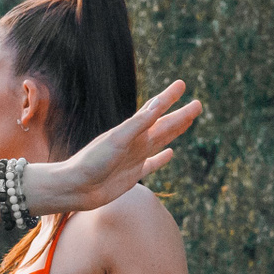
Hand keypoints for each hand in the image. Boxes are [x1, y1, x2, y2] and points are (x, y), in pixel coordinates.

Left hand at [40, 81, 202, 213]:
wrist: (74, 188)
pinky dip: (162, 158)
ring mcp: (134, 158)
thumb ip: (138, 124)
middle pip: (163, 126)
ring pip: (161, 141)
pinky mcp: (132, 175)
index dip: (169, 98)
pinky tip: (170, 153)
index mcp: (131, 131)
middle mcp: (134, 142)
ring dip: (175, 131)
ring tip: (188, 121)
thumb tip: (158, 104)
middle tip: (198, 104)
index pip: (154, 110)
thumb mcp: (117, 140)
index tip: (181, 84)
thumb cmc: (92, 162)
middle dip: (181, 115)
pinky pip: (152, 164)